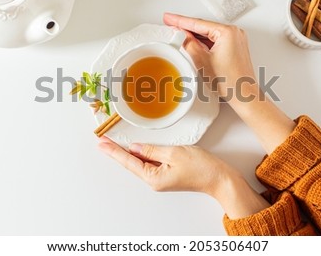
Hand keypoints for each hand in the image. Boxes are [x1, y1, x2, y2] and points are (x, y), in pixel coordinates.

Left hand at [98, 137, 269, 218]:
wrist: (219, 179)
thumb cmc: (201, 168)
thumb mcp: (174, 153)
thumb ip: (152, 150)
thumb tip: (135, 148)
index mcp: (153, 178)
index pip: (128, 162)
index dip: (114, 151)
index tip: (101, 143)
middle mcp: (154, 180)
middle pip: (131, 163)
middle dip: (117, 151)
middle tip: (102, 140)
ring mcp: (160, 178)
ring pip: (140, 162)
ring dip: (128, 152)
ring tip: (113, 143)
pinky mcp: (167, 174)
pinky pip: (150, 162)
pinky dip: (141, 154)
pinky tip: (136, 147)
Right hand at [163, 13, 257, 100]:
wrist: (244, 95)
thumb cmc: (229, 82)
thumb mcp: (201, 61)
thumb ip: (188, 44)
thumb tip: (181, 35)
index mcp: (227, 32)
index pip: (198, 23)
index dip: (180, 20)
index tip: (170, 17)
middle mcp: (234, 33)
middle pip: (204, 27)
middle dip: (187, 28)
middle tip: (171, 25)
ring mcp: (236, 39)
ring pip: (210, 34)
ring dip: (195, 36)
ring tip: (180, 37)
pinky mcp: (235, 47)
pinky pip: (216, 40)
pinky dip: (204, 42)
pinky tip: (194, 45)